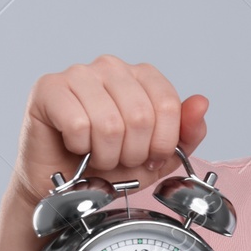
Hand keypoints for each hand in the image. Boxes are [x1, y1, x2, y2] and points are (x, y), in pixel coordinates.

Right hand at [10, 54, 208, 209]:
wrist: (67, 183)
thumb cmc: (111, 165)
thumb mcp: (159, 156)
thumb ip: (187, 132)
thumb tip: (201, 103)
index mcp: (141, 75)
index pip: (168, 104)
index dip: (162, 142)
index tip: (150, 156)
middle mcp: (111, 67)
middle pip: (140, 115)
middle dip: (133, 152)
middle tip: (119, 159)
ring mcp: (79, 73)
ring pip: (109, 123)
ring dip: (106, 153)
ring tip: (97, 154)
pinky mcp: (49, 88)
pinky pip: (78, 124)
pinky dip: (80, 147)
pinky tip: (75, 146)